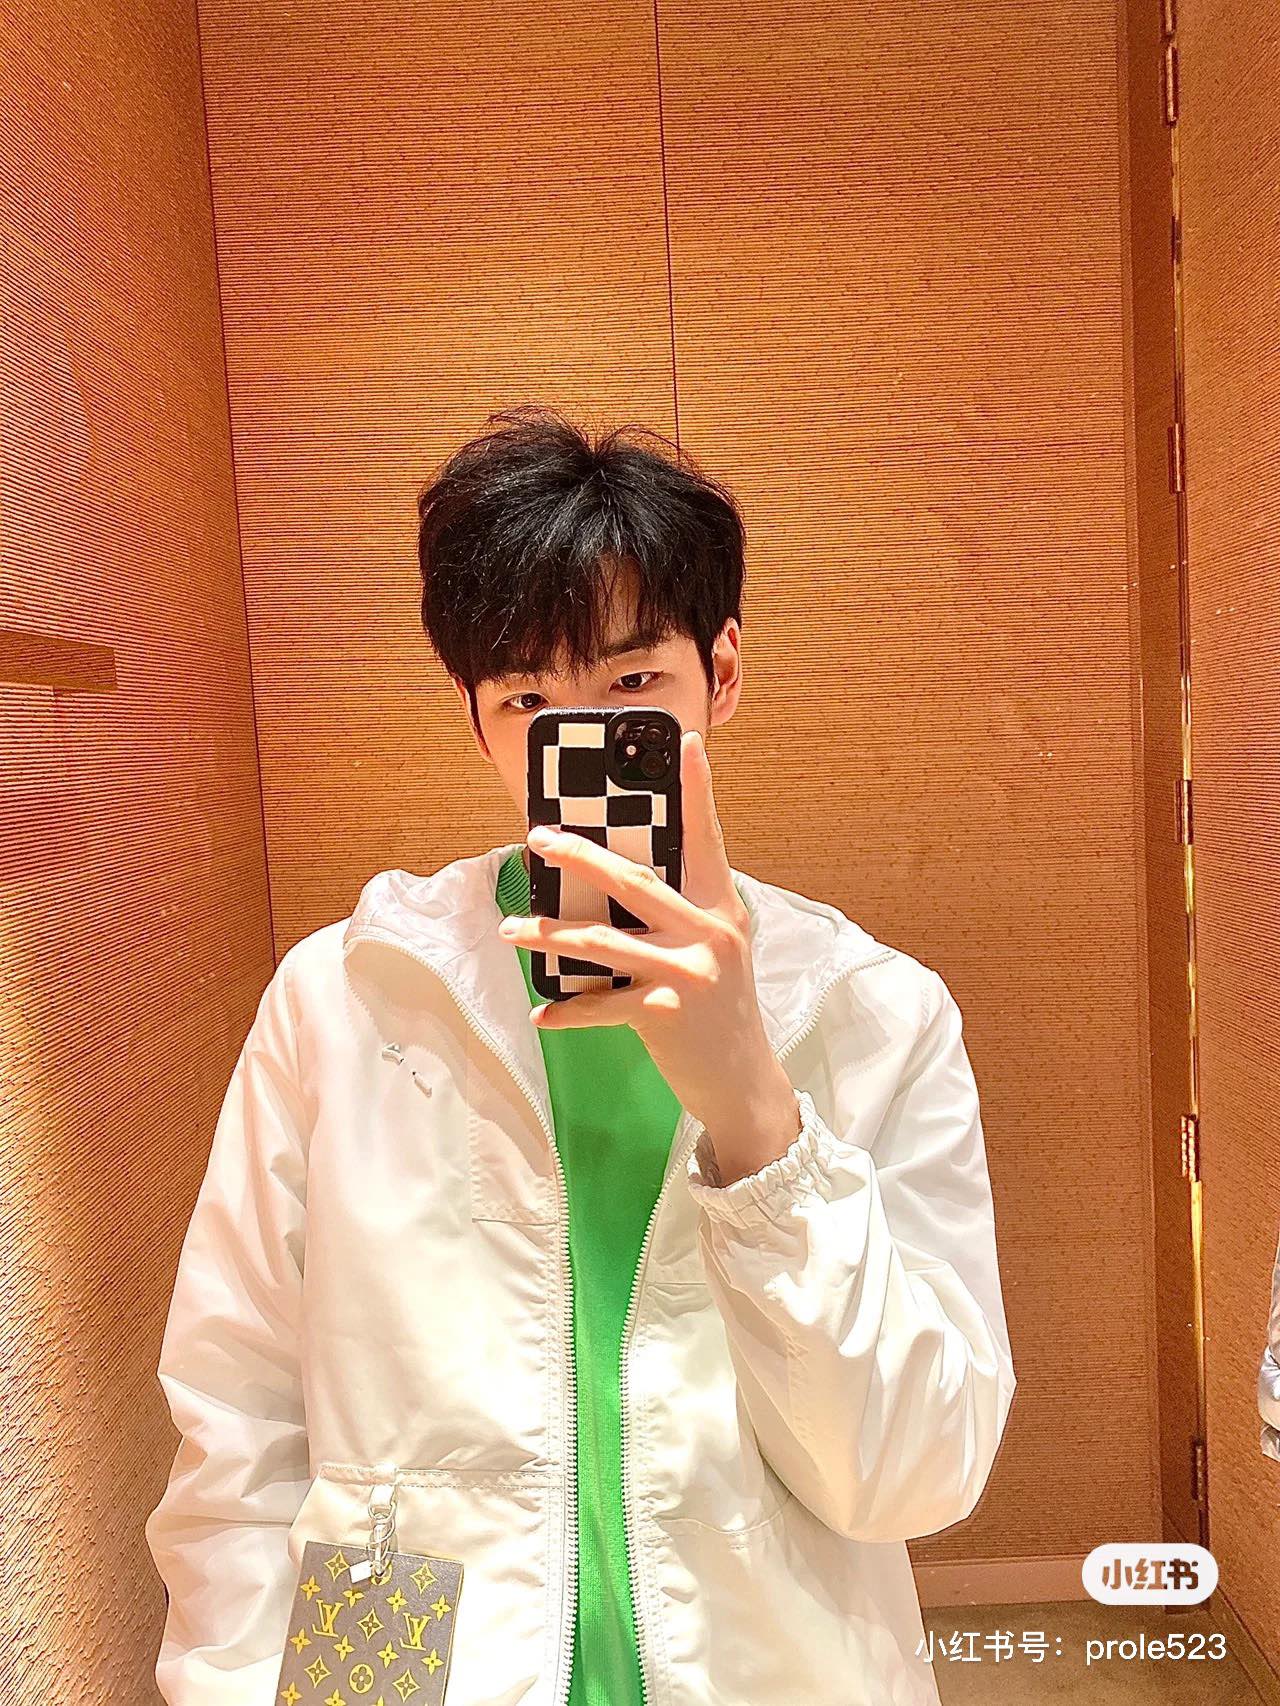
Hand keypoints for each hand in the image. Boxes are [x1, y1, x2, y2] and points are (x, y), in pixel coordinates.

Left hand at [496, 729, 800, 1183]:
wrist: (744, 1082)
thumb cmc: (718, 1010)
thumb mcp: (715, 951)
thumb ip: (679, 914)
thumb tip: (613, 882)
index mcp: (722, 908)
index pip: (707, 838)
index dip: (697, 790)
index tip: (685, 744)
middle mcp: (710, 932)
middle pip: (634, 880)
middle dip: (579, 857)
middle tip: (537, 839)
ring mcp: (690, 971)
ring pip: (602, 940)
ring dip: (548, 934)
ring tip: (510, 930)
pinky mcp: (666, 1012)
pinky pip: (601, 1003)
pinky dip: (567, 1009)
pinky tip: (542, 1012)